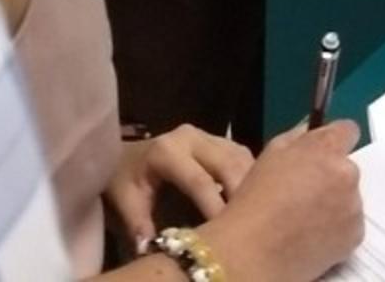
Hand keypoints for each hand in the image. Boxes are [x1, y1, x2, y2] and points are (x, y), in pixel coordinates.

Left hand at [107, 124, 254, 253]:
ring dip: (253, 184)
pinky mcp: (221, 141)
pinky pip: (244, 157)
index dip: (215, 206)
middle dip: (242, 194)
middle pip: (227, 165)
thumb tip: (151, 249)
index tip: (228, 232)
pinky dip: (254, 177)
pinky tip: (258, 199)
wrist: (127, 157)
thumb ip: (138, 224)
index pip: (199, 180)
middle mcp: (192, 137)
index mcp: (167, 150)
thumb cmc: (126, 180)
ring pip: (241, 158)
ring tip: (260, 213)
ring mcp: (209, 136)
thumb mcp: (124, 200)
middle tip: (253, 223)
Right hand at [197, 121, 363, 281]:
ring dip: (335, 203)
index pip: (348, 130)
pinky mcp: (356, 234)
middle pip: (346, 169)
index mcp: (326, 149)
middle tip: (306, 194)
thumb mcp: (271, 154)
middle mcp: (346, 174)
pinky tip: (312, 234)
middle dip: (331, 177)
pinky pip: (350, 224)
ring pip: (349, 198)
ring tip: (306, 218)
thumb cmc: (256, 200)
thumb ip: (299, 137)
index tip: (326, 153)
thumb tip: (313, 131)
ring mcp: (354, 206)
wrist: (256, 250)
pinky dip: (337, 228)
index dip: (336, 140)